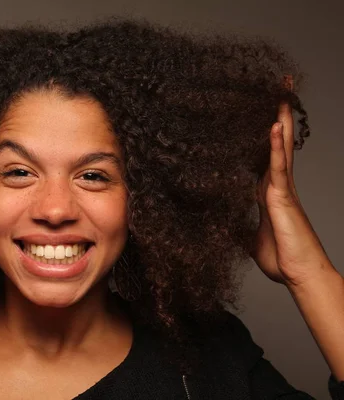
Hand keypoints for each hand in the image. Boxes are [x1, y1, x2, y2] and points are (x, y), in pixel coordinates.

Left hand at [251, 77, 332, 286]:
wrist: (300, 274)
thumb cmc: (281, 257)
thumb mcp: (250, 237)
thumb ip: (239, 226)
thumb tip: (222, 225)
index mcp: (266, 191)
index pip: (262, 154)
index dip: (262, 133)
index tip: (258, 112)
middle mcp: (275, 183)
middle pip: (275, 141)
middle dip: (275, 113)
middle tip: (277, 86)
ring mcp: (281, 187)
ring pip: (280, 145)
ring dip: (279, 117)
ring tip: (280, 89)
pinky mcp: (282, 196)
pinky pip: (278, 166)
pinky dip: (276, 145)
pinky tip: (274, 124)